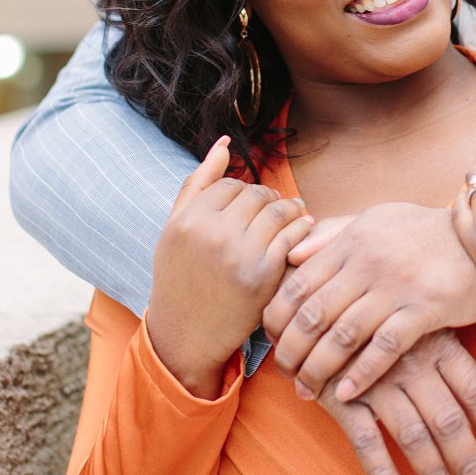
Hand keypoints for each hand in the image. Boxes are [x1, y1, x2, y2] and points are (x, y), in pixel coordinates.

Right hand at [149, 138, 315, 397]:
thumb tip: (224, 141)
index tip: (249, 206)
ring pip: (277, 210)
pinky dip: (300, 228)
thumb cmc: (181, 275)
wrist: (186, 333)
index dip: (243, 193)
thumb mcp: (175, 230)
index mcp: (187, 221)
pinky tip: (298, 232)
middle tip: (274, 209)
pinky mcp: (264, 273)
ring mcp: (238, 254)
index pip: (230, 184)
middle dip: (267, 199)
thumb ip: (198, 183)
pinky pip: (292, 235)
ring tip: (290, 215)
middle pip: (256, 194)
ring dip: (289, 209)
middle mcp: (211, 234)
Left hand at [262, 202, 475, 402]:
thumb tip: (291, 254)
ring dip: (319, 369)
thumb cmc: (427, 232)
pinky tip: (346, 393)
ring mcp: (399, 285)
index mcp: (353, 239)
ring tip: (308, 390)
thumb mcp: (379, 219)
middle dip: (291, 352)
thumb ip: (335, 233)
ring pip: (343, 335)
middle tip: (284, 375)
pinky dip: (361, 374)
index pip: (297, 284)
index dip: (276, 320)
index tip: (270, 344)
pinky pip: (385, 348)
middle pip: (313, 314)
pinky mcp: (428, 308)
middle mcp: (370, 261)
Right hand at [310, 328, 475, 474]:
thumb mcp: (423, 326)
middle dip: (469, 464)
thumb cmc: (382, 320)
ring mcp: (378, 380)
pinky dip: (384, 474)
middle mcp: (415, 362)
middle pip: (451, 421)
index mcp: (441, 344)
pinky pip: (367, 441)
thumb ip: (450, 359)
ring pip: (415, 436)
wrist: (318, 298)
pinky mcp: (343, 396)